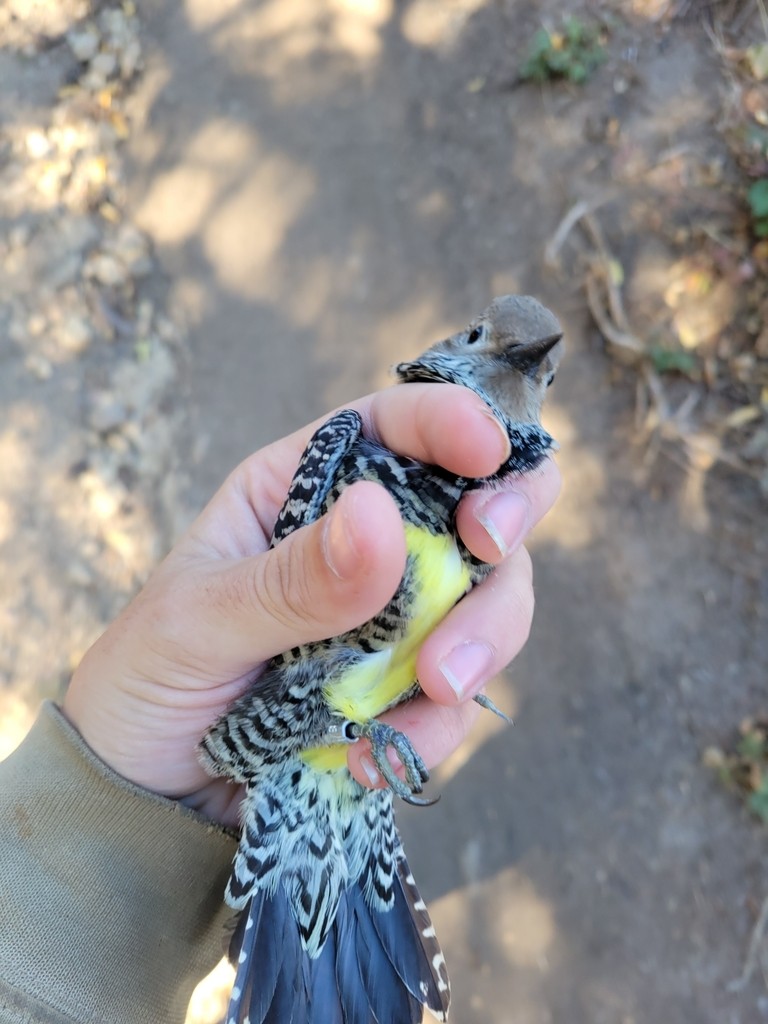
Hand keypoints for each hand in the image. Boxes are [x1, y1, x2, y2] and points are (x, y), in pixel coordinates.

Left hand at [63, 383, 559, 826]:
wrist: (147, 796)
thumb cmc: (148, 679)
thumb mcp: (200, 622)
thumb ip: (292, 578)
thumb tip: (381, 517)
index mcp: (303, 490)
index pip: (393, 427)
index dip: (451, 419)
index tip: (485, 450)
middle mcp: (365, 542)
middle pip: (474, 501)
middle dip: (503, 521)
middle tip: (490, 551)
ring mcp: (394, 616)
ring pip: (491, 596)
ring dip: (483, 639)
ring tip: (434, 692)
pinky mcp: (407, 687)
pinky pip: (462, 694)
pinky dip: (439, 724)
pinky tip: (376, 758)